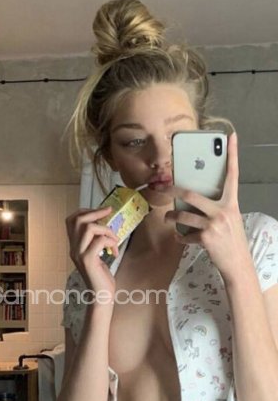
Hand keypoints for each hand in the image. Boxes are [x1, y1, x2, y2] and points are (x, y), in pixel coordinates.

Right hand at [66, 206, 118, 297]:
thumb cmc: (101, 276)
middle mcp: (73, 248)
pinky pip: (99, 241)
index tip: (101, 211)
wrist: (101, 295)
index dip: (85, 211)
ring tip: (114, 240)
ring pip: (89, 228)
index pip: (71, 220)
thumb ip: (96, 241)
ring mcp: (79, 254)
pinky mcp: (88, 260)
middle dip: (96, 213)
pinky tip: (114, 250)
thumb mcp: (97, 254)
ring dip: (106, 229)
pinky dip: (110, 241)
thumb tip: (106, 224)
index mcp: (74, 245)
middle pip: (78, 220)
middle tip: (109, 213)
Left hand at [164, 132, 249, 280]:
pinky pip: (186, 235)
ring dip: (172, 217)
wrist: (237, 263)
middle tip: (164, 188)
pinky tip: (180, 238)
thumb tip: (195, 200)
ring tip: (167, 218)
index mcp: (231, 203)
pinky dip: (181, 237)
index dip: (232, 155)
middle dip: (174, 191)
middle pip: (192, 195)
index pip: (232, 175)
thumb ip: (217, 207)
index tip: (230, 137)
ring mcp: (214, 224)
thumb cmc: (232, 239)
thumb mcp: (230, 219)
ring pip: (184, 215)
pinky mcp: (206, 238)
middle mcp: (223, 211)